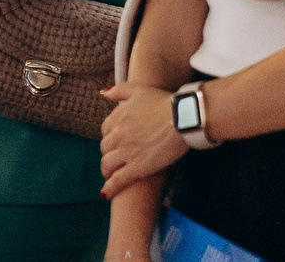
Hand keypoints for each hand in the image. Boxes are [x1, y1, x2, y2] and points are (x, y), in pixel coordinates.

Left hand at [98, 82, 186, 196]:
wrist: (182, 118)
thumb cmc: (163, 102)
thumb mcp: (136, 89)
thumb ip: (117, 91)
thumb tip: (103, 93)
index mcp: (116, 118)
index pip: (105, 131)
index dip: (111, 137)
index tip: (117, 142)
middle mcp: (117, 135)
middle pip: (105, 148)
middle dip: (109, 154)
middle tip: (116, 160)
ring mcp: (125, 152)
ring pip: (107, 165)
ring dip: (107, 171)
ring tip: (111, 176)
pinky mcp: (137, 168)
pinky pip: (117, 180)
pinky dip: (109, 188)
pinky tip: (105, 193)